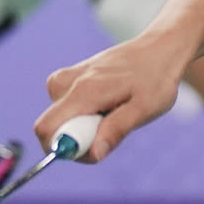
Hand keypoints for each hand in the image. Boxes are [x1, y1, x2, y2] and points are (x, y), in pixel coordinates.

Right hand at [35, 33, 191, 163]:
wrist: (157, 50)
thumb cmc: (155, 80)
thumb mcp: (144, 109)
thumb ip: (117, 130)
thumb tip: (94, 154)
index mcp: (84, 90)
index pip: (47, 128)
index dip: (63, 149)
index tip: (92, 149)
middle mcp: (67, 82)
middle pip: (50, 127)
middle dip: (76, 139)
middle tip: (110, 127)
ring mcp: (64, 78)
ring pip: (59, 120)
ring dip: (83, 127)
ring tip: (113, 111)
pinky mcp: (67, 79)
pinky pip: (65, 110)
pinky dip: (83, 116)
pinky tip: (107, 104)